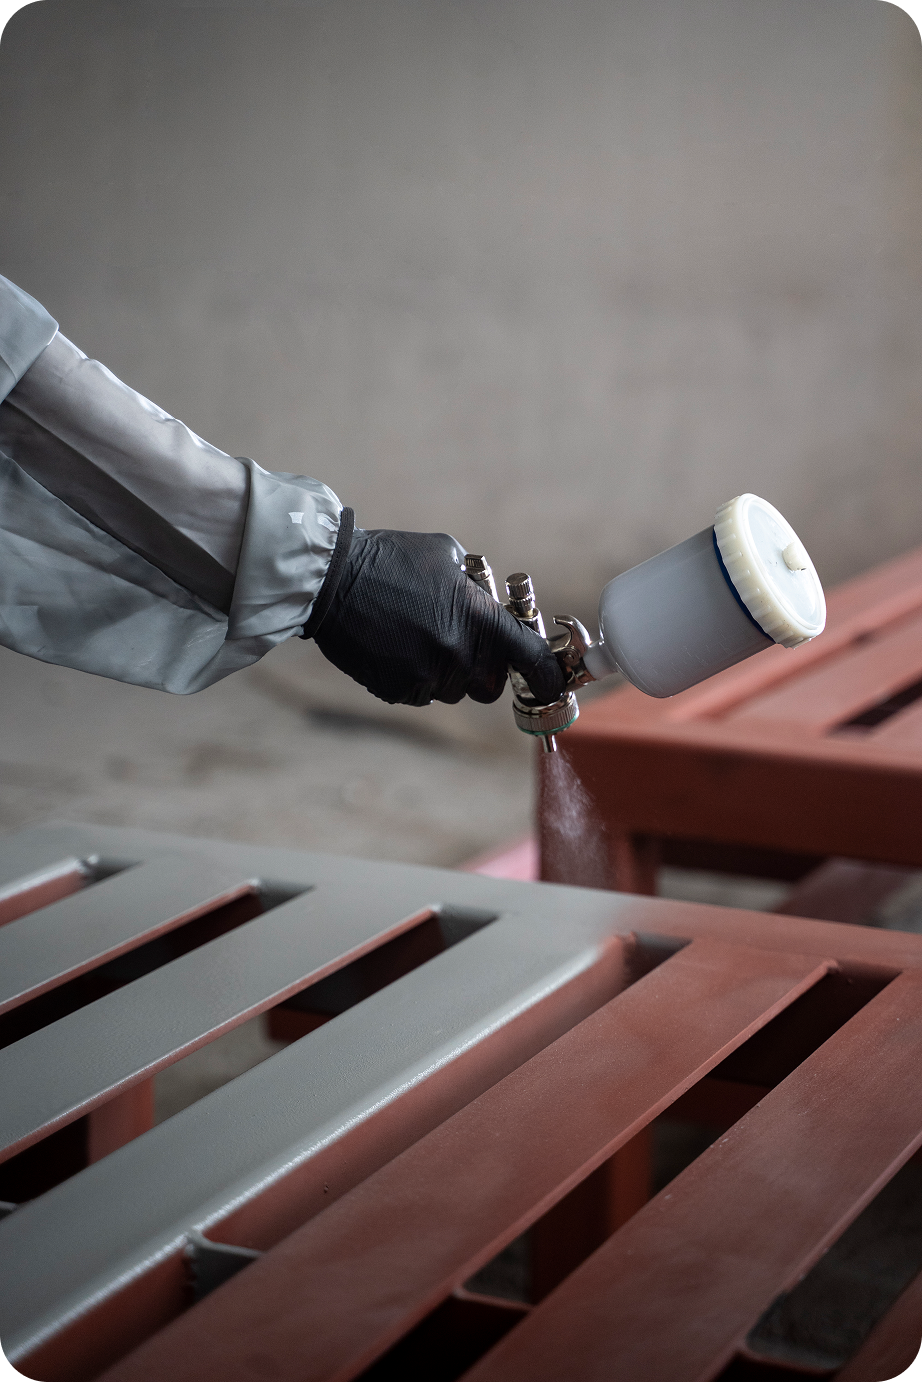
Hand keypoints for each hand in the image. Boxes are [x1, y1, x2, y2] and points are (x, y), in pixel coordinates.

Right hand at [313, 528, 565, 706]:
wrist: (331, 579)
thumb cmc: (391, 559)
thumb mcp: (446, 555)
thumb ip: (477, 587)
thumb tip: (493, 606)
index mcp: (479, 619)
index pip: (531, 660)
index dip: (548, 676)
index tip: (552, 683)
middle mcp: (458, 653)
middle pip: (490, 686)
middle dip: (483, 669)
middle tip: (463, 645)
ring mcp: (426, 676)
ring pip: (454, 691)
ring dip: (447, 673)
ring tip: (419, 638)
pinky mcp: (397, 690)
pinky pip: (421, 694)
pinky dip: (415, 678)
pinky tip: (396, 647)